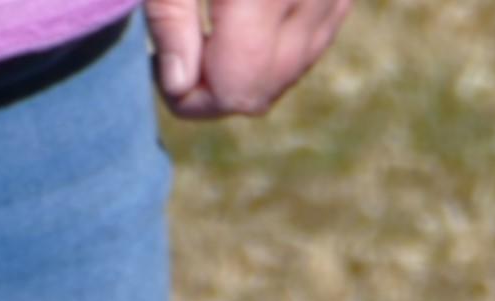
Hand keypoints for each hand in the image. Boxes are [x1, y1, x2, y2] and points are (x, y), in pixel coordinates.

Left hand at [141, 0, 351, 119]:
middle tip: (179, 49)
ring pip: (285, 77)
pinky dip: (271, 49)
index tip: (159, 65)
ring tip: (209, 27)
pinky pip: (306, 49)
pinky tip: (242, 15)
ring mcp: (335, 0)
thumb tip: (179, 87)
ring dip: (243, 71)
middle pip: (259, 92)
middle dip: (213, 88)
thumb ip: (169, 17)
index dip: (191, 96)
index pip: (234, 88)